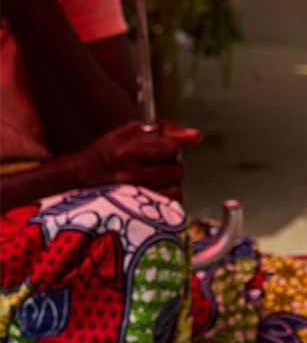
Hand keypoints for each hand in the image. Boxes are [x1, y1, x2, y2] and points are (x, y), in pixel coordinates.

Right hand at [67, 119, 200, 198]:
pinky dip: (164, 198)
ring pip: (176, 189)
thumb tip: (196, 135)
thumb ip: (163, 129)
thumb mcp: (126, 133)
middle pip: (177, 170)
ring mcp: (134, 196)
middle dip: (170, 166)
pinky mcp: (137, 213)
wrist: (75, 181)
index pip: (172, 148)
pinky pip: (169, 206)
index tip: (159, 149)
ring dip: (169, 184)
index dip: (169, 147)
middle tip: (154, 165)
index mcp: (127, 152)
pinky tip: (151, 192)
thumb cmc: (102, 155)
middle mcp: (130, 175)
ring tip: (152, 179)